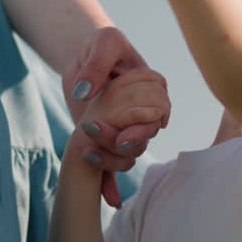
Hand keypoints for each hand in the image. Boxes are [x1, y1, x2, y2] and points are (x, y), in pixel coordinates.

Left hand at [64, 27, 169, 206]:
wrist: (81, 57)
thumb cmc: (100, 44)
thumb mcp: (103, 42)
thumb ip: (98, 63)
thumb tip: (86, 92)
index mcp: (151, 89)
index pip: (159, 113)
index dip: (145, 126)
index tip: (123, 134)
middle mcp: (142, 112)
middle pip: (144, 136)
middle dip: (128, 143)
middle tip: (112, 143)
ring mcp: (125, 127)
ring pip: (128, 153)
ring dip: (112, 159)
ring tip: (86, 153)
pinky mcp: (106, 139)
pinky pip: (112, 165)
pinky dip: (111, 184)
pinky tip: (110, 199)